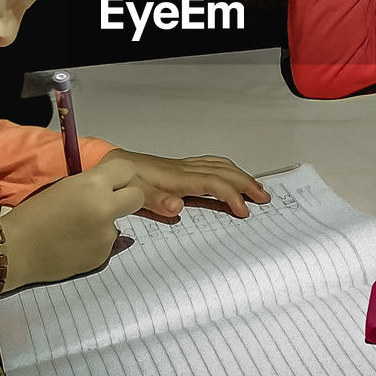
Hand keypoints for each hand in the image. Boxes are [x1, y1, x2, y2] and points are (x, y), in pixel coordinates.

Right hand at [0, 163, 144, 290]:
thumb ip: (92, 184)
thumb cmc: (33, 214)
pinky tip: (75, 243)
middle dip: (126, 197)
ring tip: (77, 228)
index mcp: (93, 184)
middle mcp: (105, 208)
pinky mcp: (102, 255)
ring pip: (120, 222)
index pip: (127, 170)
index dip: (120, 176)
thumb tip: (111, 185)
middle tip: (109, 202)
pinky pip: (108, 243)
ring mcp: (106, 234)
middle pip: (137, 196)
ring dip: (106, 222)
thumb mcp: (64, 186)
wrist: (16, 249)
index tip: (113, 181)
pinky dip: (96, 242)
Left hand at [94, 149, 269, 222]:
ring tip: (257, 189)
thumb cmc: (121, 181)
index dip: (231, 195)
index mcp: (176, 178)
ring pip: (220, 166)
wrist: (110, 166)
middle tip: (264, 199)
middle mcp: (184, 170)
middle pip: (223, 173)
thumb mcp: (133, 195)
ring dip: (241, 176)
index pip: (212, 183)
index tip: (244, 211)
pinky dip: (229, 169)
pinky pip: (212, 164)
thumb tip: (178, 208)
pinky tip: (233, 175)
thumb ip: (155, 201)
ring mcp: (184, 167)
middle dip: (246, 184)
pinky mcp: (182, 168)